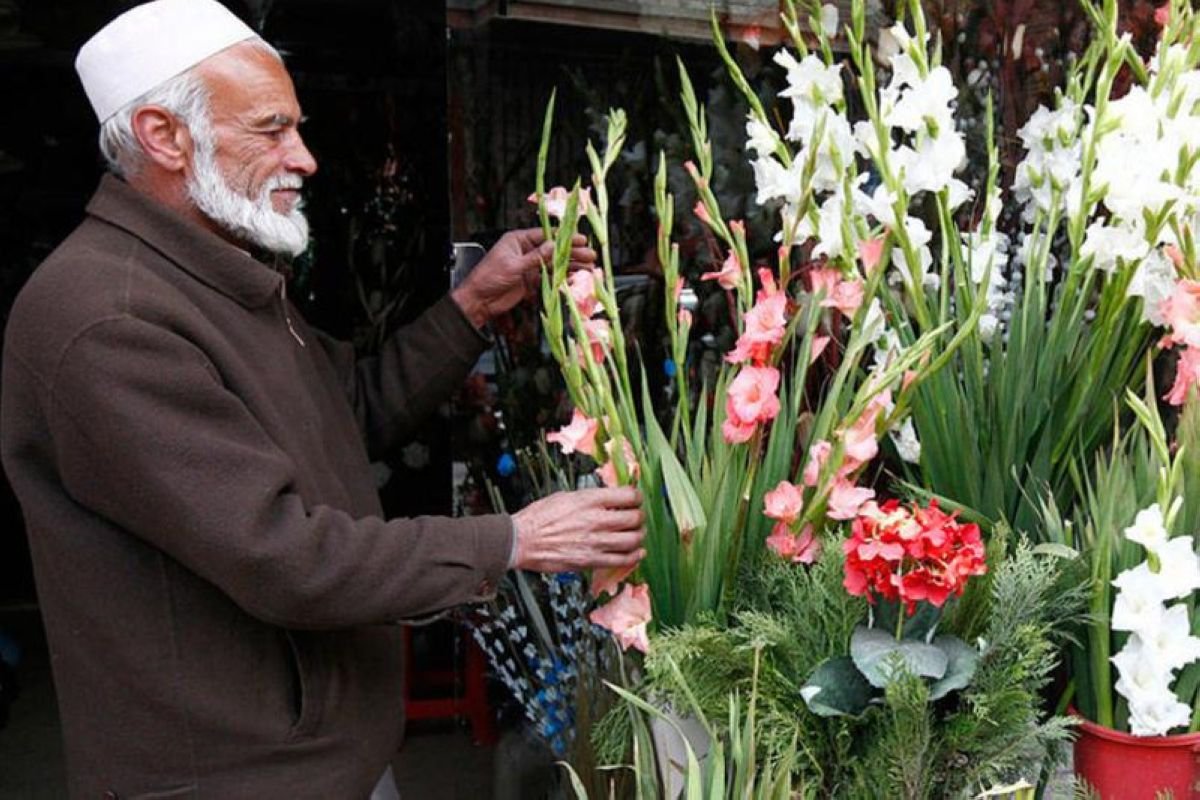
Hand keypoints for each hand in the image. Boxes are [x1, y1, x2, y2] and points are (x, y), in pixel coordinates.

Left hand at [451, 228, 596, 327]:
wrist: (479, 301)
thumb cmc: (488, 278)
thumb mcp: (513, 265)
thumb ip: (536, 257)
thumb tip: (553, 246)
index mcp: (518, 240)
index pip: (546, 235)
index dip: (564, 238)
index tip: (580, 239)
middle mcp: (526, 251)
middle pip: (553, 249)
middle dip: (572, 252)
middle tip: (590, 255)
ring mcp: (529, 266)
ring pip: (554, 264)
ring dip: (570, 266)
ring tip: (588, 268)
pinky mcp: (531, 281)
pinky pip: (550, 278)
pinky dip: (561, 278)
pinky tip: (573, 278)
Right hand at [511, 487, 645, 573]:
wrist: (522, 541)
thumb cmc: (538, 518)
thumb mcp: (564, 497)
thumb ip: (588, 499)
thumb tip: (605, 499)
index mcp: (589, 500)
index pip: (628, 495)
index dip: (637, 497)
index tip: (636, 499)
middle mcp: (596, 520)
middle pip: (634, 518)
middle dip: (639, 517)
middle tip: (637, 518)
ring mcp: (595, 542)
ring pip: (633, 540)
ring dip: (639, 536)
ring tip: (637, 535)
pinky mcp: (591, 560)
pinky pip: (622, 560)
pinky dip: (634, 557)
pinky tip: (636, 553)